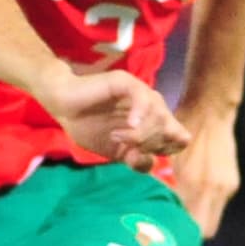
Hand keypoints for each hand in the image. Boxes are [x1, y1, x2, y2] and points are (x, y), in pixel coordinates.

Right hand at [43, 67, 185, 169]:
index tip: (139, 156)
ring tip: (117, 136)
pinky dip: (140, 114)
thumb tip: (149, 163)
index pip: (180, 139)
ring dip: (140, 133)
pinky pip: (143, 97)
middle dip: (149, 144)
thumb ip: (135, 159)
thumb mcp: (116, 152)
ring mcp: (141, 93)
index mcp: (153, 122)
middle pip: (170, 130)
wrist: (63, 107)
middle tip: (125, 148)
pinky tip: (129, 125)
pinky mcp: (126, 82)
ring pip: (159, 115)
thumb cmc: (88, 127)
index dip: (165, 151)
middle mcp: (153, 106)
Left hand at [166, 108, 240, 238]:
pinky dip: (204, 206)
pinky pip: (217, 205)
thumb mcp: (166, 157)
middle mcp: (215, 190)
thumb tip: (154, 209)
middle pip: (206, 230)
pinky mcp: (231, 182)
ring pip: (212, 218)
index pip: (195, 229)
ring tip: (179, 212)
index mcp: (197, 185)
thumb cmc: (181, 132)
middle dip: (190, 231)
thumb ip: (163, 185)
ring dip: (197, 219)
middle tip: (171, 227)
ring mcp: (226, 186)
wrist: (210, 111)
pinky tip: (191, 196)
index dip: (182, 234)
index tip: (167, 233)